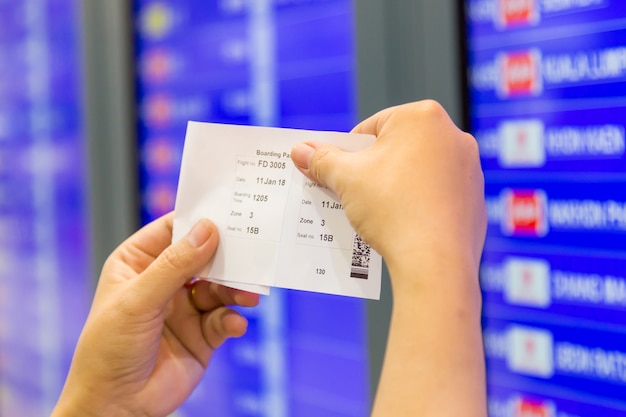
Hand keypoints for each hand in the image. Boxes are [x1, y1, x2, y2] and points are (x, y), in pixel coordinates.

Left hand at [52, 213, 259, 416]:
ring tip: (249, 295)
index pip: (172, 231)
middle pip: (203, 258)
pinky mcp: (202, 335)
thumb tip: (208, 230)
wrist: (115, 408)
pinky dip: (233, 319)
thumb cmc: (109, 349)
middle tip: (251, 253)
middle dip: (226, 257)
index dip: (198, 220)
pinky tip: (235, 324)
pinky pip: (224, 319)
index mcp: (138, 264)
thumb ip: (175, 266)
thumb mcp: (138, 301)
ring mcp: (184, 309)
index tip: (229, 211)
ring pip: (219, 288)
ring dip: (235, 289)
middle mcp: (163, 282)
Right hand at [291, 100, 485, 284]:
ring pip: (417, 171)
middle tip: (354, 193)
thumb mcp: (346, 179)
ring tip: (378, 212)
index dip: (348, 152)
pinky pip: (437, 195)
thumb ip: (322, 160)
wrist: (435, 263)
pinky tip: (403, 224)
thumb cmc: (393, 209)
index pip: (371, 128)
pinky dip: (418, 204)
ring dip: (395, 186)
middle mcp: (453, 135)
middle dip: (372, 169)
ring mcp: (469, 168)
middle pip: (396, 148)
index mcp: (422, 117)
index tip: (339, 174)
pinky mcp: (474, 198)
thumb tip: (301, 151)